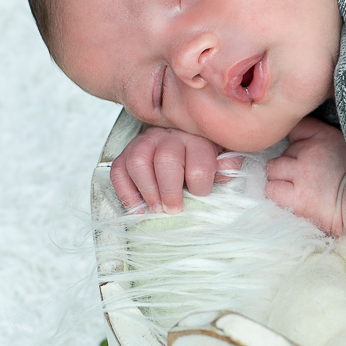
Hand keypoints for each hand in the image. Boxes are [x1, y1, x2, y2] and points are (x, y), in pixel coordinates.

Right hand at [110, 127, 241, 212]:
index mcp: (197, 138)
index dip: (200, 186)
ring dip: (147, 191)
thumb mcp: (222, 157)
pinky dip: (125, 192)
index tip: (199, 196)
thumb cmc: (203, 155)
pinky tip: (137, 208)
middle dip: (170, 191)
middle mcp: (170, 136)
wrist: (181, 137)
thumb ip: (227, 164)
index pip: (199, 164)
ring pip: (138, 162)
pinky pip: (118, 170)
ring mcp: (145, 142)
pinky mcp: (126, 152)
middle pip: (166, 161)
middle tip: (173, 209)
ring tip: (156, 209)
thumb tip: (226, 168)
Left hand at [264, 117, 345, 234]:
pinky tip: (290, 198)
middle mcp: (310, 152)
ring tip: (294, 188)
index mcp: (324, 137)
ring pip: (273, 169)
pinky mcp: (298, 198)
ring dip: (280, 178)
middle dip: (290, 164)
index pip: (296, 129)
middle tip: (305, 178)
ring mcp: (302, 175)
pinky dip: (277, 194)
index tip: (304, 154)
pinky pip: (271, 189)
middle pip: (283, 151)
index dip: (297, 143)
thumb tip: (306, 141)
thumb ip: (326, 142)